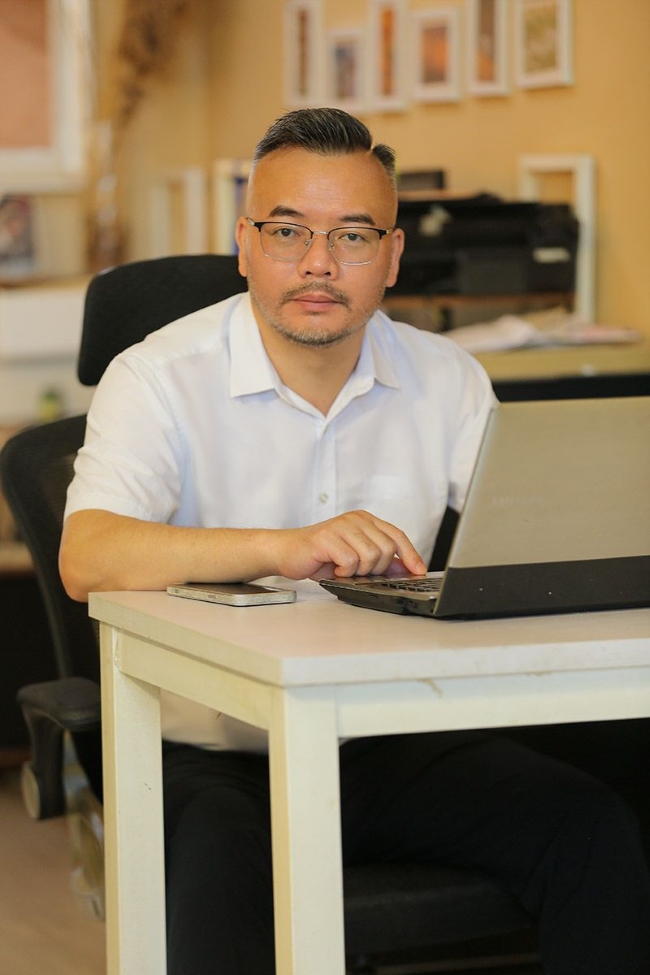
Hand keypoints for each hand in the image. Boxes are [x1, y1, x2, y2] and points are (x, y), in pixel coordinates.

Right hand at [273, 510, 426, 580]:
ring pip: (371, 556)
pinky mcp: (328, 536)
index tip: (419, 571)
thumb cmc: (320, 555)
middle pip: (386, 548)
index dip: (411, 554)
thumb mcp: (354, 558)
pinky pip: (350, 561)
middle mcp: (356, 519)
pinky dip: (344, 572)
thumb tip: (403, 569)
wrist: (286, 551)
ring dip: (359, 571)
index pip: (397, 535)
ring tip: (343, 569)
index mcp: (365, 520)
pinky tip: (333, 569)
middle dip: (376, 569)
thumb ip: (379, 561)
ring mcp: (342, 526)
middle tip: (358, 572)